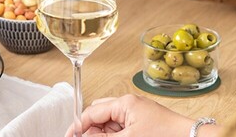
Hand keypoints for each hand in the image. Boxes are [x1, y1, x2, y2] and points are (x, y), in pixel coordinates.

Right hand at [67, 95, 202, 136]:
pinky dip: (113, 135)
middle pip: (99, 114)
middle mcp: (129, 104)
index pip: (92, 111)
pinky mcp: (143, 123)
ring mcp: (136, 114)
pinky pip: (121, 128)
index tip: (69, 136)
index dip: (78, 125)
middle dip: (89, 129)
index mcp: (124, 102)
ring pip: (109, 123)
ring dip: (102, 134)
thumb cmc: (166, 134)